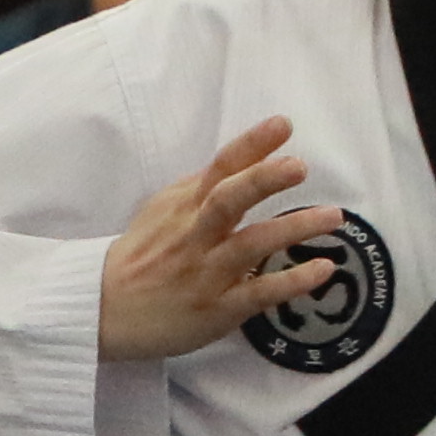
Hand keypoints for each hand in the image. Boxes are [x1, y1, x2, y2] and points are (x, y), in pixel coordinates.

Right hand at [101, 117, 346, 363]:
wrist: (103, 310)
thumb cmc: (139, 258)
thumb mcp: (161, 212)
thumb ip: (198, 189)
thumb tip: (238, 162)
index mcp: (184, 206)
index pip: (219, 168)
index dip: (251, 145)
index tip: (283, 125)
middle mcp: (195, 235)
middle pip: (228, 200)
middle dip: (263, 180)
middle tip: (300, 167)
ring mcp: (207, 272)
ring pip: (251, 244)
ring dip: (293, 228)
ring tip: (333, 216)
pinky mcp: (217, 309)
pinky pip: (258, 293)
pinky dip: (291, 281)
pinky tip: (322, 269)